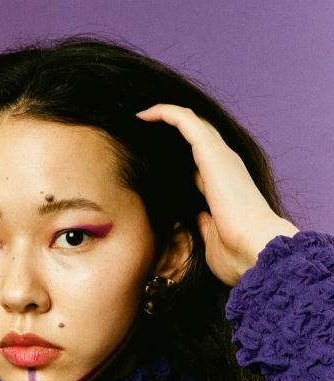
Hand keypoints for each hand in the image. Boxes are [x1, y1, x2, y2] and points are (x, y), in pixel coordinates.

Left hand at [136, 104, 299, 285]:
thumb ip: (202, 224)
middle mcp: (225, 166)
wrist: (254, 250)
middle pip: (197, 135)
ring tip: (141, 117)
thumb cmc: (236, 254)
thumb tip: (195, 217)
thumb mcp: (211, 237)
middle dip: (172, 129)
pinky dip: (165, 113)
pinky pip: (185, 120)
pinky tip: (144, 115)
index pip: (200, 161)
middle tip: (144, 128)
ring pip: (192, 122)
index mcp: (224, 186)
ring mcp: (221, 157)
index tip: (153, 158)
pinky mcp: (212, 152)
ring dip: (166, 115)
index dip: (178, 156)